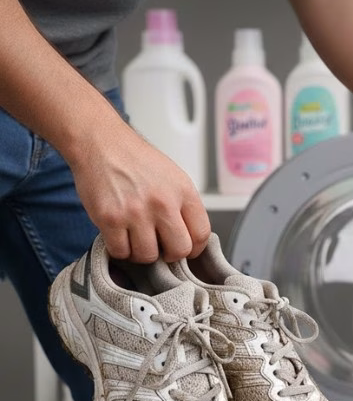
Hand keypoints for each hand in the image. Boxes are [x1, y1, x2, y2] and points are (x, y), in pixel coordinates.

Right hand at [70, 122, 210, 262]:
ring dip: (142, 253)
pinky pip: (120, 252)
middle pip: (179, 250)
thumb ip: (184, 206)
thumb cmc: (137, 161)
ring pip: (148, 256)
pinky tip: (119, 235)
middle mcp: (163, 202)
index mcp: (183, 191)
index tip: (186, 248)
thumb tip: (190, 236)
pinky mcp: (109, 219)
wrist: (102, 144)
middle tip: (160, 247)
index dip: (194, 248)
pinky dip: (119, 249)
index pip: (201, 234)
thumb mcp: (173, 177)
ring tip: (136, 238)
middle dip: (169, 254)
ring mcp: (136, 212)